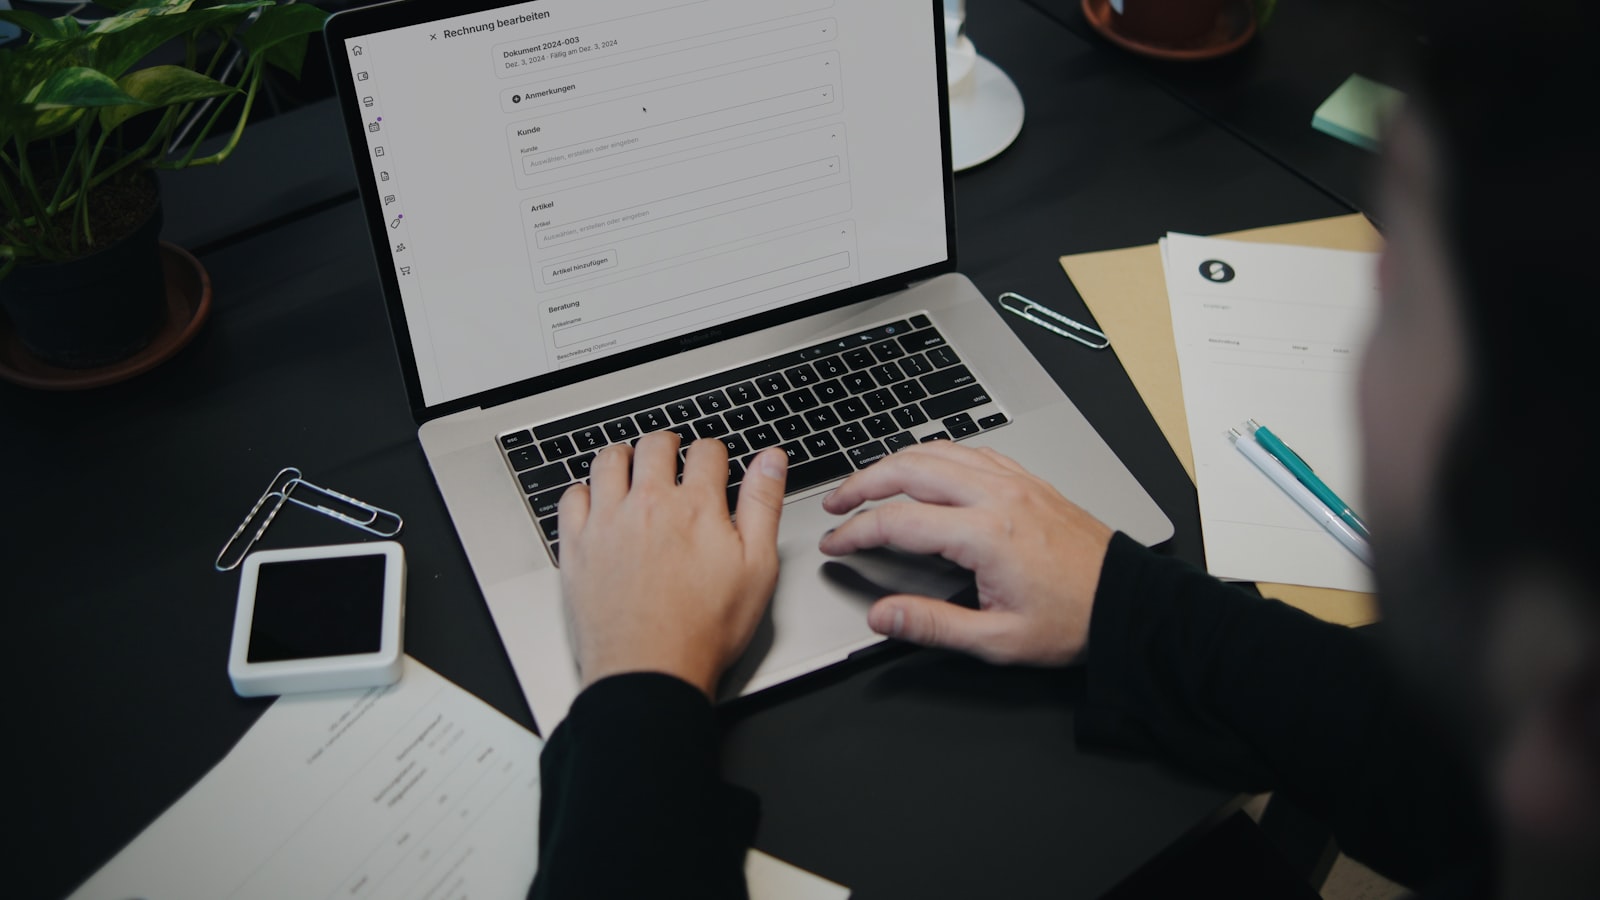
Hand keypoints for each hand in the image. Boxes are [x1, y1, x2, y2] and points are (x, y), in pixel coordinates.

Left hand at [557, 433, 787, 696]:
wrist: (650, 670)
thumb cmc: (704, 629)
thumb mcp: (757, 568)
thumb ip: (763, 506)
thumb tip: (771, 460)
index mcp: (696, 507)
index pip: (706, 452)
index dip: (713, 452)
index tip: (712, 461)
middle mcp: (648, 504)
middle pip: (654, 446)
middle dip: (668, 444)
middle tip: (671, 452)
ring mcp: (607, 522)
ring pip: (609, 461)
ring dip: (624, 456)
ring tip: (632, 466)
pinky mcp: (577, 546)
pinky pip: (572, 497)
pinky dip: (585, 491)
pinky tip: (596, 502)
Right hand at [819, 441, 1112, 665]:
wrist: (1127, 603)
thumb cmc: (1072, 621)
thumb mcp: (997, 640)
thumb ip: (932, 625)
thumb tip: (882, 616)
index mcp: (986, 535)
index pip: (898, 521)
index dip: (856, 532)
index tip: (836, 545)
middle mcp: (998, 496)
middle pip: (909, 469)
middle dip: (862, 483)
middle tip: (836, 504)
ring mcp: (1014, 482)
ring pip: (938, 451)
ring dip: (894, 462)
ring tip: (868, 483)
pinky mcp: (1027, 480)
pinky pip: (970, 452)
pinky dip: (934, 455)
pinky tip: (923, 470)